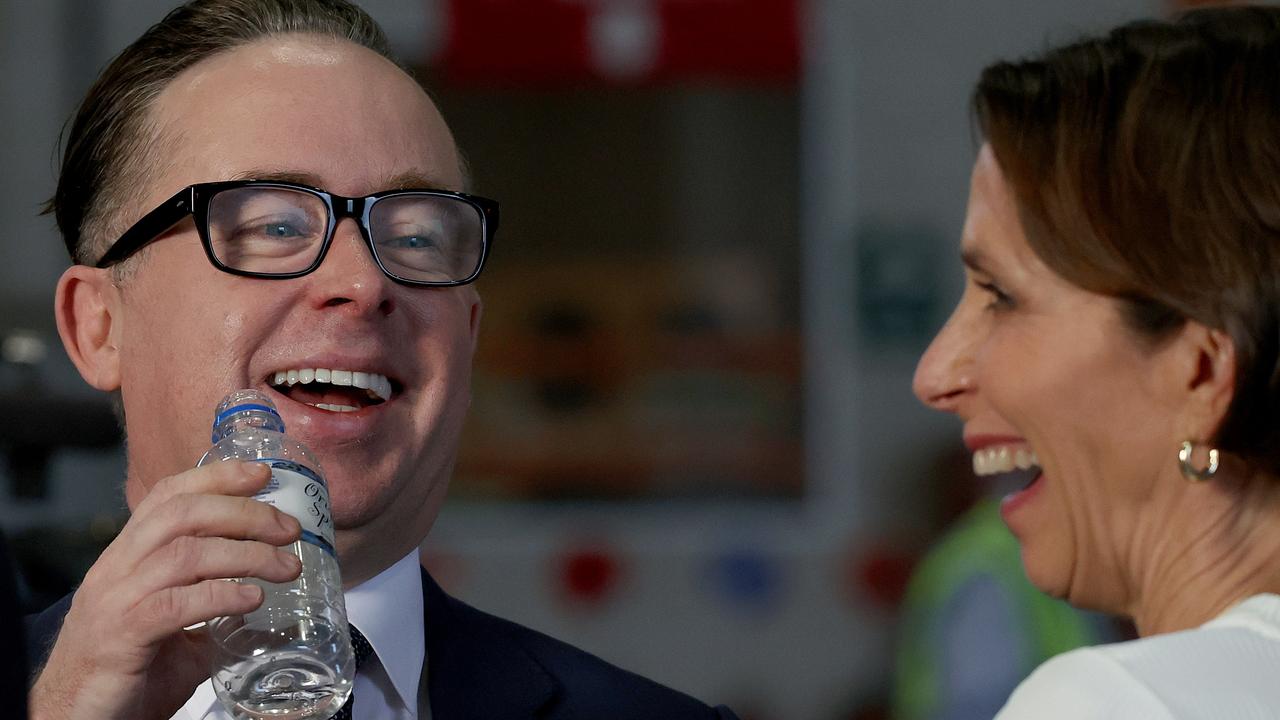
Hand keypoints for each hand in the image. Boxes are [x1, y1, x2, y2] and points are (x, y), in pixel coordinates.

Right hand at [29, 462, 302, 719]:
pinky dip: (221, 596)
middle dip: (244, 513)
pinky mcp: (120, 636)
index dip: (216, 477)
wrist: (76, 719)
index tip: (262, 474)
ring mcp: (114, 600)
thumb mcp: (174, 627)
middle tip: (290, 529)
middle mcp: (116, 569)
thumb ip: (211, 606)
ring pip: (183, 554)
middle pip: (182, 515)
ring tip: (287, 568)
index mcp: (127, 558)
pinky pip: (174, 604)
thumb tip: (264, 599)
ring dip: (246, 554)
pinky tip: (252, 599)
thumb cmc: (127, 672)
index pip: (167, 496)